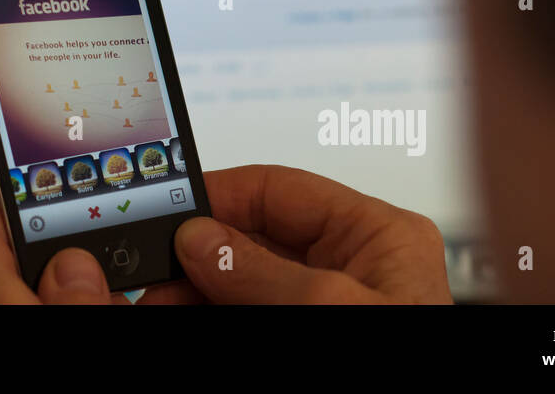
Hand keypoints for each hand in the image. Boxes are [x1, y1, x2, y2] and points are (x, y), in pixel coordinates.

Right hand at [0, 164, 451, 303]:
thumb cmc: (407, 364)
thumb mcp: (334, 309)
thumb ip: (264, 270)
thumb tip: (201, 239)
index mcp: (374, 235)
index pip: (279, 190)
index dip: (218, 194)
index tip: (167, 207)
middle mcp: (348, 266)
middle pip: (249, 237)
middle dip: (193, 253)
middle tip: (146, 267)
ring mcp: (324, 305)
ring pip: (237, 281)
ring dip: (188, 288)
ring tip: (147, 297)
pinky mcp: (302, 331)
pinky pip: (241, 309)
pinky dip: (203, 310)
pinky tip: (171, 313)